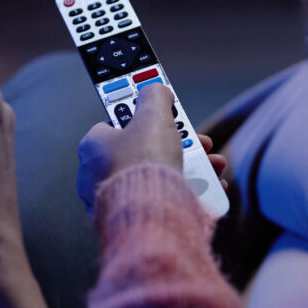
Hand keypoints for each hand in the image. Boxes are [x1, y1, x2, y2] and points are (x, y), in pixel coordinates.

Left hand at [76, 83, 227, 214]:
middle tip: (201, 144)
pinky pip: (161, 201)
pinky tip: (209, 191)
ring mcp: (112, 200)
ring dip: (192, 169)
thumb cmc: (145, 162)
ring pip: (158, 177)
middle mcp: (96, 175)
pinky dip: (187, 194)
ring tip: (214, 167)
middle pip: (145, 152)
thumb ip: (155, 96)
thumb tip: (156, 87)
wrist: (150, 214)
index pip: (118, 123)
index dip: (147, 118)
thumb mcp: (154, 115)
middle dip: (180, 146)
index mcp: (93, 147)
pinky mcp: (131, 220)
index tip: (169, 117)